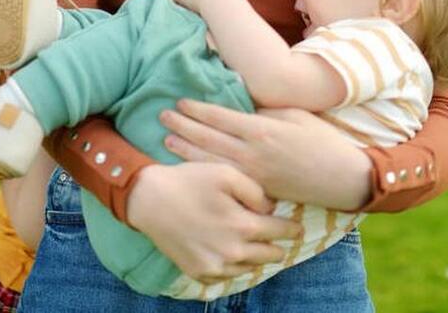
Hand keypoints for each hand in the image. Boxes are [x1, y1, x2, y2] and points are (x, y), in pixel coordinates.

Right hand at [126, 161, 302, 283]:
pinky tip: (230, 250)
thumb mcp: (226, 173)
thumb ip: (255, 190)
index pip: (280, 232)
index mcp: (243, 226)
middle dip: (277, 244)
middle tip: (276, 235)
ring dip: (256, 255)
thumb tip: (271, 208)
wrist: (149, 199)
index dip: (292, 228)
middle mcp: (232, 252)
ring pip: (251, 267)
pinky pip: (228, 275)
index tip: (297, 227)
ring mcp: (215, 266)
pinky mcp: (199, 273)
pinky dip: (233, 264)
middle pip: (270, 255)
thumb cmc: (189, 180)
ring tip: (255, 242)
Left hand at [160, 100, 372, 210]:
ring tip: (166, 141)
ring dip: (185, 150)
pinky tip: (190, 167)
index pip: (218, 117)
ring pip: (210, 161)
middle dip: (182, 127)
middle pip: (207, 138)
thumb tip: (239, 102)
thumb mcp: (293, 115)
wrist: (340, 177)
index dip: (196, 110)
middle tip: (163, 116)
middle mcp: (251, 154)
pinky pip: (223, 178)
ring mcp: (252, 175)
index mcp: (260, 130)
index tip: (179, 102)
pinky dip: (203, 171)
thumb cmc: (320, 140)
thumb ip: (264, 110)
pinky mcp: (255, 190)